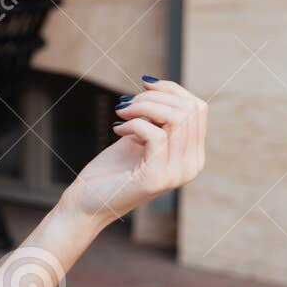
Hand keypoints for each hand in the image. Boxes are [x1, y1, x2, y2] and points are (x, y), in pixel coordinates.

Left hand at [61, 77, 207, 226]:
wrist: (88, 202)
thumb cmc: (111, 169)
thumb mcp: (139, 137)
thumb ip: (156, 117)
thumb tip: (156, 84)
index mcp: (192, 155)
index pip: (198, 109)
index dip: (172, 89)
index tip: (145, 84)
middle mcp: (191, 166)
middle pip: (190, 110)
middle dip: (155, 96)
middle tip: (126, 103)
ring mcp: (176, 174)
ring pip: (176, 119)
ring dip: (143, 107)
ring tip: (121, 113)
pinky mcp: (156, 178)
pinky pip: (155, 135)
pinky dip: (134, 124)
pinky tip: (117, 130)